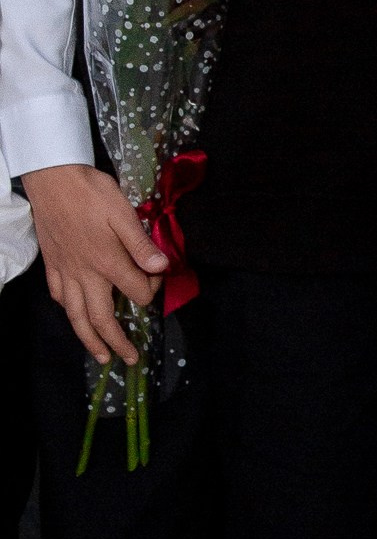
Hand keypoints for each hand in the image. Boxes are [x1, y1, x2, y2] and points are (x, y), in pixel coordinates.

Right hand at [22, 162, 166, 364]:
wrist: (53, 180)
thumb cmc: (92, 193)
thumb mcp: (124, 212)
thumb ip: (141, 243)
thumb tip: (161, 267)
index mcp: (108, 261)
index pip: (136, 291)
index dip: (152, 290)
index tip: (158, 277)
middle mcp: (86, 273)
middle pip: (102, 317)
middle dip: (117, 341)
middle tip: (130, 358)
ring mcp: (66, 272)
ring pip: (76, 315)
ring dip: (89, 339)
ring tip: (101, 356)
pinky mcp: (52, 266)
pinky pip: (60, 296)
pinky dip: (69, 311)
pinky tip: (75, 315)